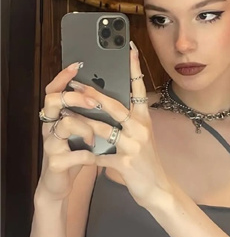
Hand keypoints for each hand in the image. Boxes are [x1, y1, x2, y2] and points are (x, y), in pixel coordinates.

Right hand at [37, 62, 98, 200]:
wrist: (61, 184)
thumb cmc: (76, 153)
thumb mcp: (82, 131)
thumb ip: (90, 116)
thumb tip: (113, 94)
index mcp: (59, 117)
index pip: (56, 90)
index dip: (63, 77)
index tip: (76, 64)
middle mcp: (51, 127)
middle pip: (54, 101)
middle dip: (75, 97)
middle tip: (92, 101)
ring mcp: (51, 145)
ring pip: (64, 124)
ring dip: (84, 129)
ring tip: (93, 138)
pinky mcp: (56, 163)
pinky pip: (74, 154)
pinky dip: (88, 155)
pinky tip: (93, 157)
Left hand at [68, 44, 173, 208]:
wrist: (158, 188)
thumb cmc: (147, 160)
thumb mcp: (142, 137)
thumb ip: (129, 121)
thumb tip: (109, 104)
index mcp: (145, 120)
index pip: (139, 89)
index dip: (134, 68)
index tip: (129, 48)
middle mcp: (141, 130)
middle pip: (116, 107)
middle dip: (94, 94)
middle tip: (76, 83)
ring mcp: (133, 147)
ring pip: (103, 129)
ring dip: (81, 122)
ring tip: (64, 113)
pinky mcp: (125, 164)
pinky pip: (99, 157)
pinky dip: (85, 155)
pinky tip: (73, 153)